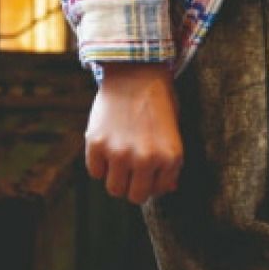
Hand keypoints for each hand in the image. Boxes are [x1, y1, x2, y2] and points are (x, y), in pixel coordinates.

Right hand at [85, 63, 183, 204]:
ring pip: (113, 189)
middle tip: (130, 168)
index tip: (147, 166)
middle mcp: (146, 159)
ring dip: (115, 177)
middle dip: (132, 185)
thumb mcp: (173, 136)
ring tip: (118, 158)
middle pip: (133, 196)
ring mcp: (120, 153)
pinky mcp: (97, 143)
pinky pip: (95, 171)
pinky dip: (99, 163)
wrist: (134, 73)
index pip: (156, 191)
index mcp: (170, 158)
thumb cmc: (157, 106)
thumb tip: (167, 190)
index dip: (150, 180)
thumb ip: (170, 165)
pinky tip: (106, 145)